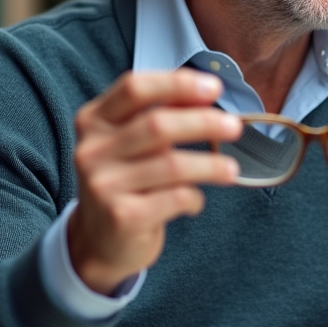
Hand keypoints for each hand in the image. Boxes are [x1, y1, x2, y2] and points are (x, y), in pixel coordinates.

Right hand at [67, 69, 242, 294]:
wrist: (99, 243)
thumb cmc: (126, 182)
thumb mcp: (131, 143)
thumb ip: (160, 115)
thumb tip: (207, 92)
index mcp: (94, 120)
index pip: (135, 88)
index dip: (177, 84)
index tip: (214, 88)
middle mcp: (92, 149)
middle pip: (157, 124)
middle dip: (204, 122)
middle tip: (235, 128)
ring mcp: (104, 184)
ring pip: (172, 164)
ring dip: (210, 165)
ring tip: (232, 170)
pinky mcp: (122, 216)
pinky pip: (175, 197)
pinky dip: (194, 198)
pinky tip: (194, 201)